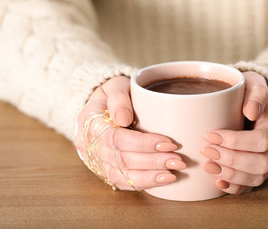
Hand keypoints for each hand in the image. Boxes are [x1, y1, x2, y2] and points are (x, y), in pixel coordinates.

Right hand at [73, 76, 185, 190]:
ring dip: (149, 177)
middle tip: (178, 161)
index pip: (116, 138)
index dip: (143, 144)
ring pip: (121, 176)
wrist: (104, 106)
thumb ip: (118, 97)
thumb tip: (122, 118)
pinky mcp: (104, 170)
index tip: (169, 143)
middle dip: (152, 162)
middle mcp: (89, 145)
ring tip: (173, 174)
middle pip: (121, 160)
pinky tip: (162, 180)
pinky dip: (143, 183)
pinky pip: (121, 183)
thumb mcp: (116, 85)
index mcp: (90, 123)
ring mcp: (95, 160)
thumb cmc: (115, 94)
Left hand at [202, 71, 267, 193]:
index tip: (210, 135)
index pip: (261, 140)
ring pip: (257, 177)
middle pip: (261, 163)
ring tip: (208, 166)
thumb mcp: (253, 83)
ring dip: (231, 176)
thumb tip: (251, 111)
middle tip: (206, 151)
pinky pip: (252, 185)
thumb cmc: (249, 91)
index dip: (235, 142)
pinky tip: (217, 182)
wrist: (253, 102)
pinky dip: (235, 187)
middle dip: (231, 160)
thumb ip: (256, 93)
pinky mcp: (260, 168)